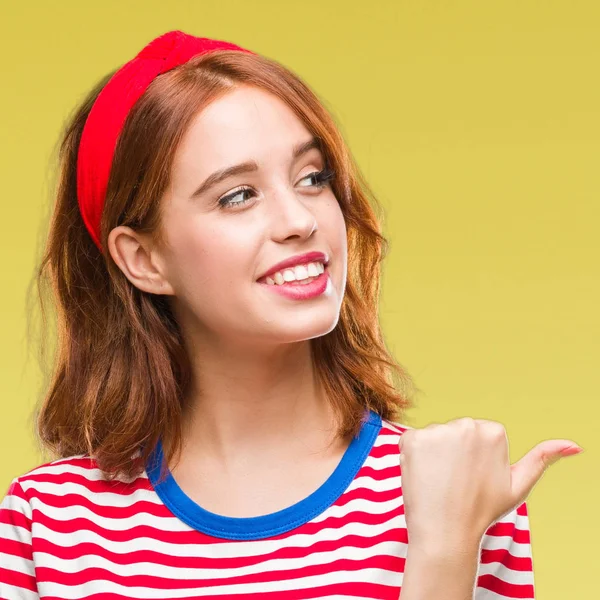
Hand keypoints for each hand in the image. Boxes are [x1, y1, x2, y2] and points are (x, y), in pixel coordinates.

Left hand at [398, 417, 581, 548]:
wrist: (446, 534)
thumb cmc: (483, 510)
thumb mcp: (518, 485)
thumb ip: (543, 458)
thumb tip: (575, 445)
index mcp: (493, 430)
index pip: (478, 433)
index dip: (475, 457)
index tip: (475, 477)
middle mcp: (465, 424)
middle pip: (456, 432)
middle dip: (455, 451)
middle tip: (457, 481)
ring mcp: (436, 430)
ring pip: (435, 437)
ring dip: (434, 453)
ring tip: (441, 480)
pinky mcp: (411, 438)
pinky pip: (412, 441)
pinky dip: (414, 456)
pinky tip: (423, 475)